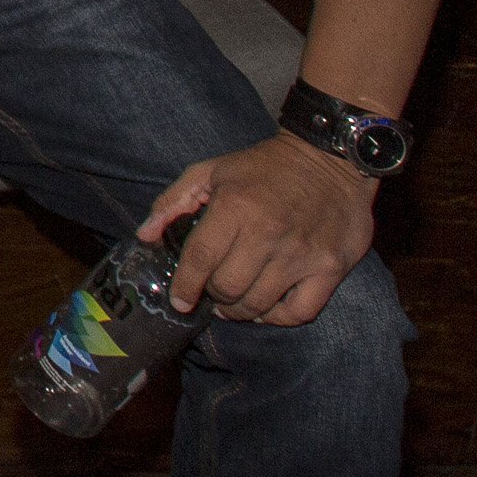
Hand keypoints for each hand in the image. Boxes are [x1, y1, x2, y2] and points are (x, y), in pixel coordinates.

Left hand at [143, 133, 376, 325]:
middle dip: (213, 296)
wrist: (329, 159)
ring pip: (260, 304)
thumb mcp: (212, 170)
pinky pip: (299, 312)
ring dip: (240, 310)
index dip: (185, 285)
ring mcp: (302, 254)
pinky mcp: (331, 268)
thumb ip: (172, 201)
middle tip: (212, 292)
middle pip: (228, 287)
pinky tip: (266, 309)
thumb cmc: (264, 167)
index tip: (179, 300)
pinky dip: (277, 318)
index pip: (201, 259)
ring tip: (234, 303)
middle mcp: (268, 233)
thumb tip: (145, 235)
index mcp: (235, 206)